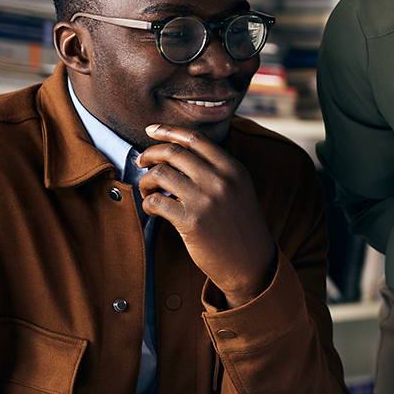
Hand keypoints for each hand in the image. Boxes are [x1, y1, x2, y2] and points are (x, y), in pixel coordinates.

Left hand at [138, 124, 276, 307]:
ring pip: (160, 174)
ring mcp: (206, 200)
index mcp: (234, 169)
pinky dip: (148, 204)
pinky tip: (154, 211)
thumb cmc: (241, 226)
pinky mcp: (191, 221)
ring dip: (146, 181)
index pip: (196, 139)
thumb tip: (180, 151)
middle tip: (142, 162)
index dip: (169, 131)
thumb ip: (218, 169)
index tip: (151, 130)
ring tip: (149, 191)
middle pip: (173, 153)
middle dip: (150, 154)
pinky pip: (155, 202)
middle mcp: (221, 181)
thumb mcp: (240, 190)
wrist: (252, 263)